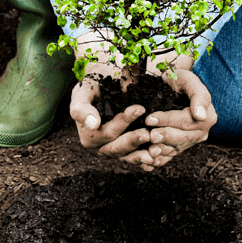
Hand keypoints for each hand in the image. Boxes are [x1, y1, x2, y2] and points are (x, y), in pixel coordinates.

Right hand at [69, 31, 157, 169]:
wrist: (104, 83)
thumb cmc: (92, 86)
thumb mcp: (83, 93)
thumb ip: (82, 109)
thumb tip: (92, 124)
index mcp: (89, 136)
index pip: (108, 132)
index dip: (123, 122)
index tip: (140, 108)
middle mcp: (101, 146)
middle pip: (118, 148)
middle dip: (134, 140)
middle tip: (150, 132)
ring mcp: (115, 149)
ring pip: (129, 156)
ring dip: (143, 155)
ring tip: (158, 149)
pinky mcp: (127, 149)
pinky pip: (137, 157)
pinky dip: (147, 159)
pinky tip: (159, 157)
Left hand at [143, 67, 216, 168]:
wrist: (173, 88)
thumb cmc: (180, 81)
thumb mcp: (189, 80)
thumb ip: (198, 96)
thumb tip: (201, 115)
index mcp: (207, 117)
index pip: (186, 121)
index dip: (167, 120)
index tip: (150, 119)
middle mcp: (201, 132)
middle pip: (182, 138)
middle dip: (165, 137)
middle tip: (150, 136)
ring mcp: (190, 142)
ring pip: (175, 149)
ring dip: (162, 151)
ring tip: (148, 150)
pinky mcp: (180, 147)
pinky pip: (170, 156)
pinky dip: (159, 160)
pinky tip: (148, 162)